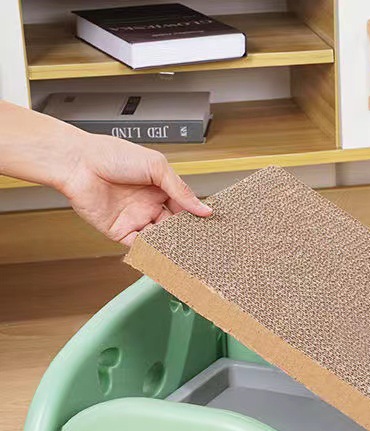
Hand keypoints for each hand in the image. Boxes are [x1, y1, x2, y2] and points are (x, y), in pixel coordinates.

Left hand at [59, 133, 211, 245]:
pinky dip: (153, 253)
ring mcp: (136, 220)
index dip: (196, 217)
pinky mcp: (121, 233)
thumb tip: (204, 209)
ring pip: (160, 239)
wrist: (78, 163)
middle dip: (187, 235)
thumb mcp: (156, 167)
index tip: (210, 227)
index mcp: (159, 189)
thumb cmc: (111, 155)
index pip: (184, 208)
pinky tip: (165, 255)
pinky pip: (141, 247)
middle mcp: (149, 206)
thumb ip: (181, 190)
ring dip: (172, 246)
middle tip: (203, 245)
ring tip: (187, 253)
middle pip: (174, 227)